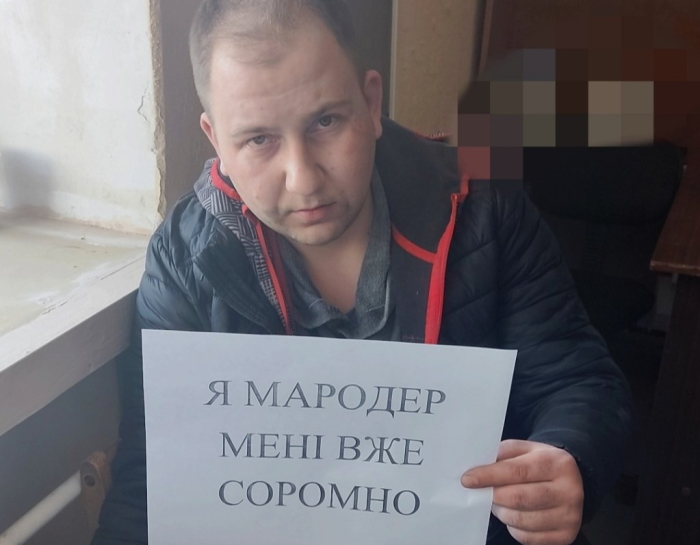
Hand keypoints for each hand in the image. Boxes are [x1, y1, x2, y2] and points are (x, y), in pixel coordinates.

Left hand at [461, 440, 583, 544]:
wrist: (575, 481)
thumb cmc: (541, 463)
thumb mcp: (527, 449)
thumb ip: (503, 454)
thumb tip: (477, 468)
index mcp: (557, 463)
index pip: (516, 471)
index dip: (488, 476)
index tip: (467, 479)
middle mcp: (569, 490)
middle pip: (519, 498)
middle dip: (493, 496)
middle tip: (483, 492)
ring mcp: (569, 516)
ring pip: (521, 520)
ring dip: (501, 512)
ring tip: (499, 502)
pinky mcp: (566, 535)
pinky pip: (527, 537)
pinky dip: (513, 527)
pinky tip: (514, 514)